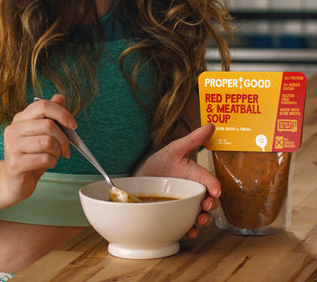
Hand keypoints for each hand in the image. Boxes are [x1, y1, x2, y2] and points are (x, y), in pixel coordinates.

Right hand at [3, 95, 76, 201]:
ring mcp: (12, 146)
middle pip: (48, 125)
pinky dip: (52, 162)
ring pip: (47, 142)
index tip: (73, 125)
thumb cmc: (31, 156)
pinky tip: (47, 164)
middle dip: (63, 139)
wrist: (14, 182)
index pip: (43, 105)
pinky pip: (44, 158)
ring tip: (54, 156)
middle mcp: (13, 129)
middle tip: (66, 149)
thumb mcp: (42, 134)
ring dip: (57, 151)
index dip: (62, 113)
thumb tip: (58, 97)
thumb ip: (50, 116)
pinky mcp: (15, 163)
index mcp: (20, 119)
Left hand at [136, 123, 220, 237]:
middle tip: (206, 208)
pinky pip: (187, 224)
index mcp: (196, 176)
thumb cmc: (161, 162)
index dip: (214, 187)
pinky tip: (189, 232)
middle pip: (210, 201)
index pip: (210, 181)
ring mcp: (186, 203)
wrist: (141, 177)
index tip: (215, 191)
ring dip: (204, 220)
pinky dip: (190, 230)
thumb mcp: (175, 148)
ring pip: (201, 215)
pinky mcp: (177, 214)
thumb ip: (193, 139)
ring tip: (199, 222)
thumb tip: (210, 125)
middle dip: (211, 206)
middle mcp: (193, 191)